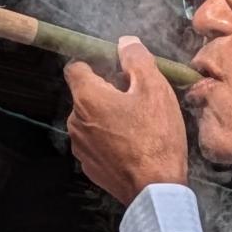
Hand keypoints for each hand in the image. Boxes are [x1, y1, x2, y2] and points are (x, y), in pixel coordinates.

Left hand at [64, 37, 189, 203]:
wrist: (154, 188)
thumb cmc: (155, 137)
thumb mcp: (154, 88)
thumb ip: (136, 59)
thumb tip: (125, 43)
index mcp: (86, 98)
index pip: (76, 66)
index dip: (94, 61)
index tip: (115, 65)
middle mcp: (75, 121)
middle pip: (86, 93)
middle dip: (108, 89)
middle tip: (138, 97)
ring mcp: (80, 145)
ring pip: (92, 118)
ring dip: (110, 114)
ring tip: (140, 122)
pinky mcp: (89, 165)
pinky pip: (97, 141)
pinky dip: (111, 137)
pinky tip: (134, 143)